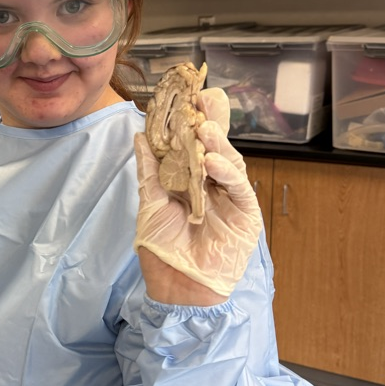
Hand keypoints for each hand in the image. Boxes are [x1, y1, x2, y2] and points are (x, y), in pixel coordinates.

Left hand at [134, 89, 261, 302]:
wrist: (177, 287)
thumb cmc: (162, 249)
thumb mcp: (150, 203)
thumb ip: (149, 170)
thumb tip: (139, 135)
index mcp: (189, 181)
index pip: (193, 145)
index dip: (191, 122)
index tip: (187, 97)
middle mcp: (212, 186)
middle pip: (215, 148)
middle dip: (211, 123)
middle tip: (203, 101)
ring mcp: (230, 199)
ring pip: (230, 163)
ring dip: (218, 144)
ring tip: (205, 129)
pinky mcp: (245, 214)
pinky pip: (239, 188)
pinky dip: (227, 172)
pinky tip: (214, 162)